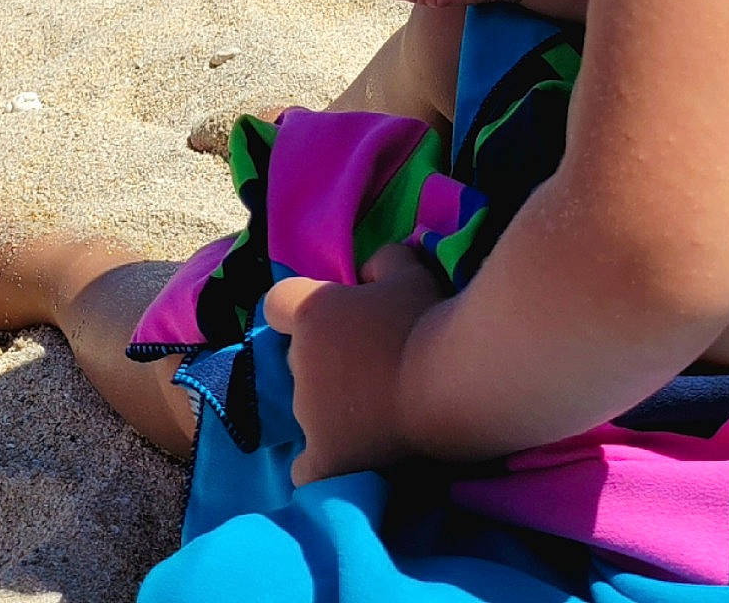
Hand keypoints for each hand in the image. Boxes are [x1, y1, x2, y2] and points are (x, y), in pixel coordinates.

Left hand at [262, 244, 441, 484]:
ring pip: (309, 406)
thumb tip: (367, 272)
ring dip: (333, 404)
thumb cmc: (426, 319)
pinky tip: (347, 455)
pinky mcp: (326, 457)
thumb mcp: (409, 272)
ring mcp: (309, 414)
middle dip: (327, 358)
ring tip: (380, 407)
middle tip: (373, 362)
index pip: (279, 304)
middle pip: (300, 357)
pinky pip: (305, 466)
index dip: (299, 308)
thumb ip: (382, 262)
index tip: (331, 317)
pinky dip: (321, 462)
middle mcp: (300, 362)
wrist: (450, 378)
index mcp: (312, 314)